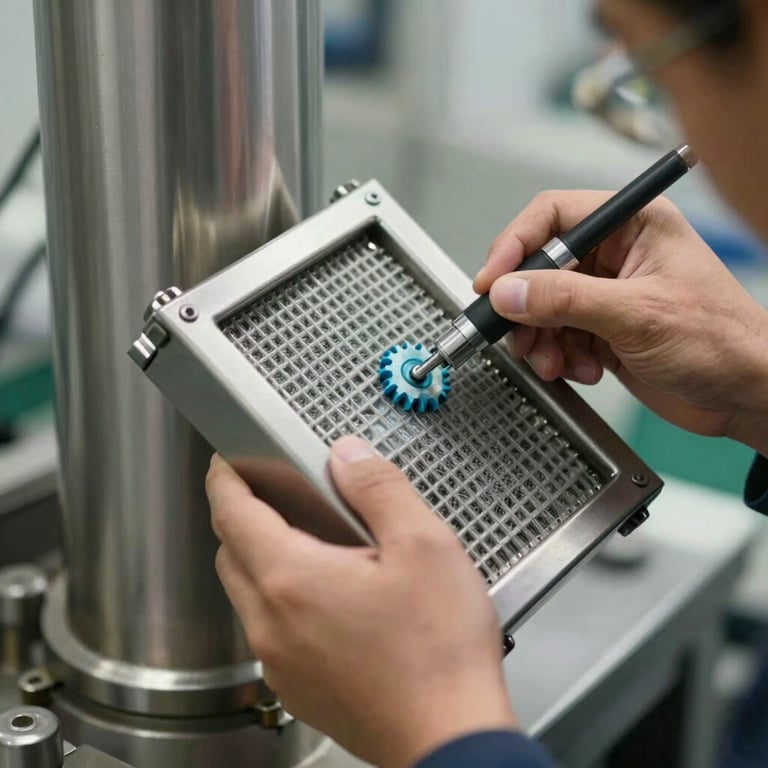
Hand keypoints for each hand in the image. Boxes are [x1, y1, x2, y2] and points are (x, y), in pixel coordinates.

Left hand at [206, 437, 516, 767]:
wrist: (452, 740)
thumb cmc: (440, 653)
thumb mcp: (424, 545)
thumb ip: (378, 489)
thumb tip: (348, 455)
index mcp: (292, 580)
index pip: (231, 513)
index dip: (226, 478)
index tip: (229, 462)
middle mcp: (272, 625)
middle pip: (231, 554)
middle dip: (241, 517)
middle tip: (272, 494)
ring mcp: (281, 663)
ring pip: (248, 595)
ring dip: (262, 560)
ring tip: (311, 543)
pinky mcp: (299, 689)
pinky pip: (270, 632)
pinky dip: (282, 602)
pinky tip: (330, 598)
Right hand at [475, 191, 767, 454]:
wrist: (745, 396)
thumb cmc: (721, 341)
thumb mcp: (637, 315)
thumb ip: (565, 300)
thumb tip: (507, 292)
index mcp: (633, 225)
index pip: (553, 216)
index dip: (515, 244)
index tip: (492, 280)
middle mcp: (616, 254)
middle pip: (540, 267)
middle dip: (526, 307)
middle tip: (516, 334)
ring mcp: (606, 294)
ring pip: (542, 307)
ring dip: (539, 339)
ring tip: (554, 363)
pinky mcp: (601, 330)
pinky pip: (556, 336)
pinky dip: (559, 357)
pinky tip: (584, 371)